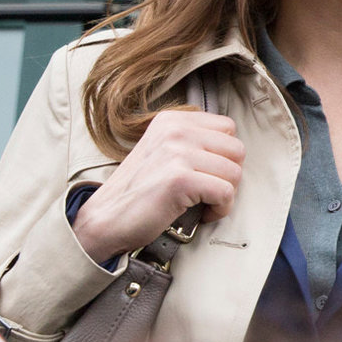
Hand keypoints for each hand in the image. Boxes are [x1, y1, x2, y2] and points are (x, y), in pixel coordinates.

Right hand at [71, 108, 241, 262]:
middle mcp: (175, 130)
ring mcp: (177, 152)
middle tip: (207, 192)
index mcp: (171, 120)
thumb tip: (232, 149)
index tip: (207, 174)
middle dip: (228, 175)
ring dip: (225, 195)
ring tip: (202, 204)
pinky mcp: (180, 179)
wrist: (105, 220)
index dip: (224, 156)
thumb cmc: (138, 193)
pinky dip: (220, 209)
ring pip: (235, 172)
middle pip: (237, 149)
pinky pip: (225, 193)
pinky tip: (202, 214)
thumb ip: (192, 142)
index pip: (228, 127)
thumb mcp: (162, 152)